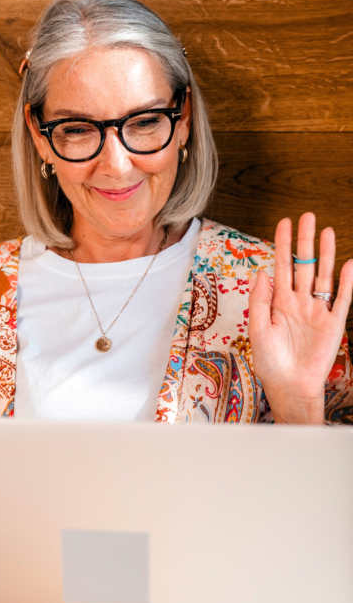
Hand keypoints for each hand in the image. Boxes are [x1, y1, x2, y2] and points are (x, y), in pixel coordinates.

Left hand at [249, 213, 352, 422]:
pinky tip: (350, 262)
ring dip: (325, 254)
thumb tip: (261, 271)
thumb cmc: (270, 361)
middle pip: (302, 265)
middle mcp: (298, 302)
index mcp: (277, 302)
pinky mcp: (334, 323)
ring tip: (326, 231)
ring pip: (323, 276)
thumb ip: (259, 300)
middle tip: (307, 216)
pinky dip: (347, 281)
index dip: (281, 245)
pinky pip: (343, 298)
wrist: (290, 386)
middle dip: (304, 242)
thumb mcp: (258, 328)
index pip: (279, 267)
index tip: (283, 223)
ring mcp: (317, 311)